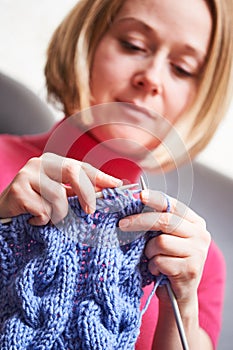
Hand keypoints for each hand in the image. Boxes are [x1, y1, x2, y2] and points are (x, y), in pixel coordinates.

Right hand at [0, 152, 121, 224]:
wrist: (2, 212)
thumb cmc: (34, 204)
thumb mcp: (57, 195)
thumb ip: (76, 191)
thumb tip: (105, 191)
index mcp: (52, 162)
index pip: (80, 166)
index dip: (100, 176)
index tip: (116, 185)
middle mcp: (39, 163)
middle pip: (72, 172)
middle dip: (87, 193)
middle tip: (90, 211)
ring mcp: (27, 175)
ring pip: (58, 196)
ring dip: (59, 214)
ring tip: (48, 219)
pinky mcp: (18, 190)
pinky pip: (43, 209)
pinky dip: (43, 220)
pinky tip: (34, 220)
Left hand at [119, 189, 210, 305]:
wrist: (178, 294)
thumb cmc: (169, 261)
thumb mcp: (166, 237)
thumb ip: (158, 222)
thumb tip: (135, 205)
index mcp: (195, 223)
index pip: (174, 205)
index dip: (156, 199)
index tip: (140, 196)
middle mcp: (200, 235)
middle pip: (165, 221)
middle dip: (139, 221)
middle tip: (122, 224)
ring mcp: (197, 252)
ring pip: (160, 242)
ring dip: (149, 251)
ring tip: (152, 258)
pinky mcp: (190, 269)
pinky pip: (160, 260)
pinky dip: (153, 266)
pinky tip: (158, 271)